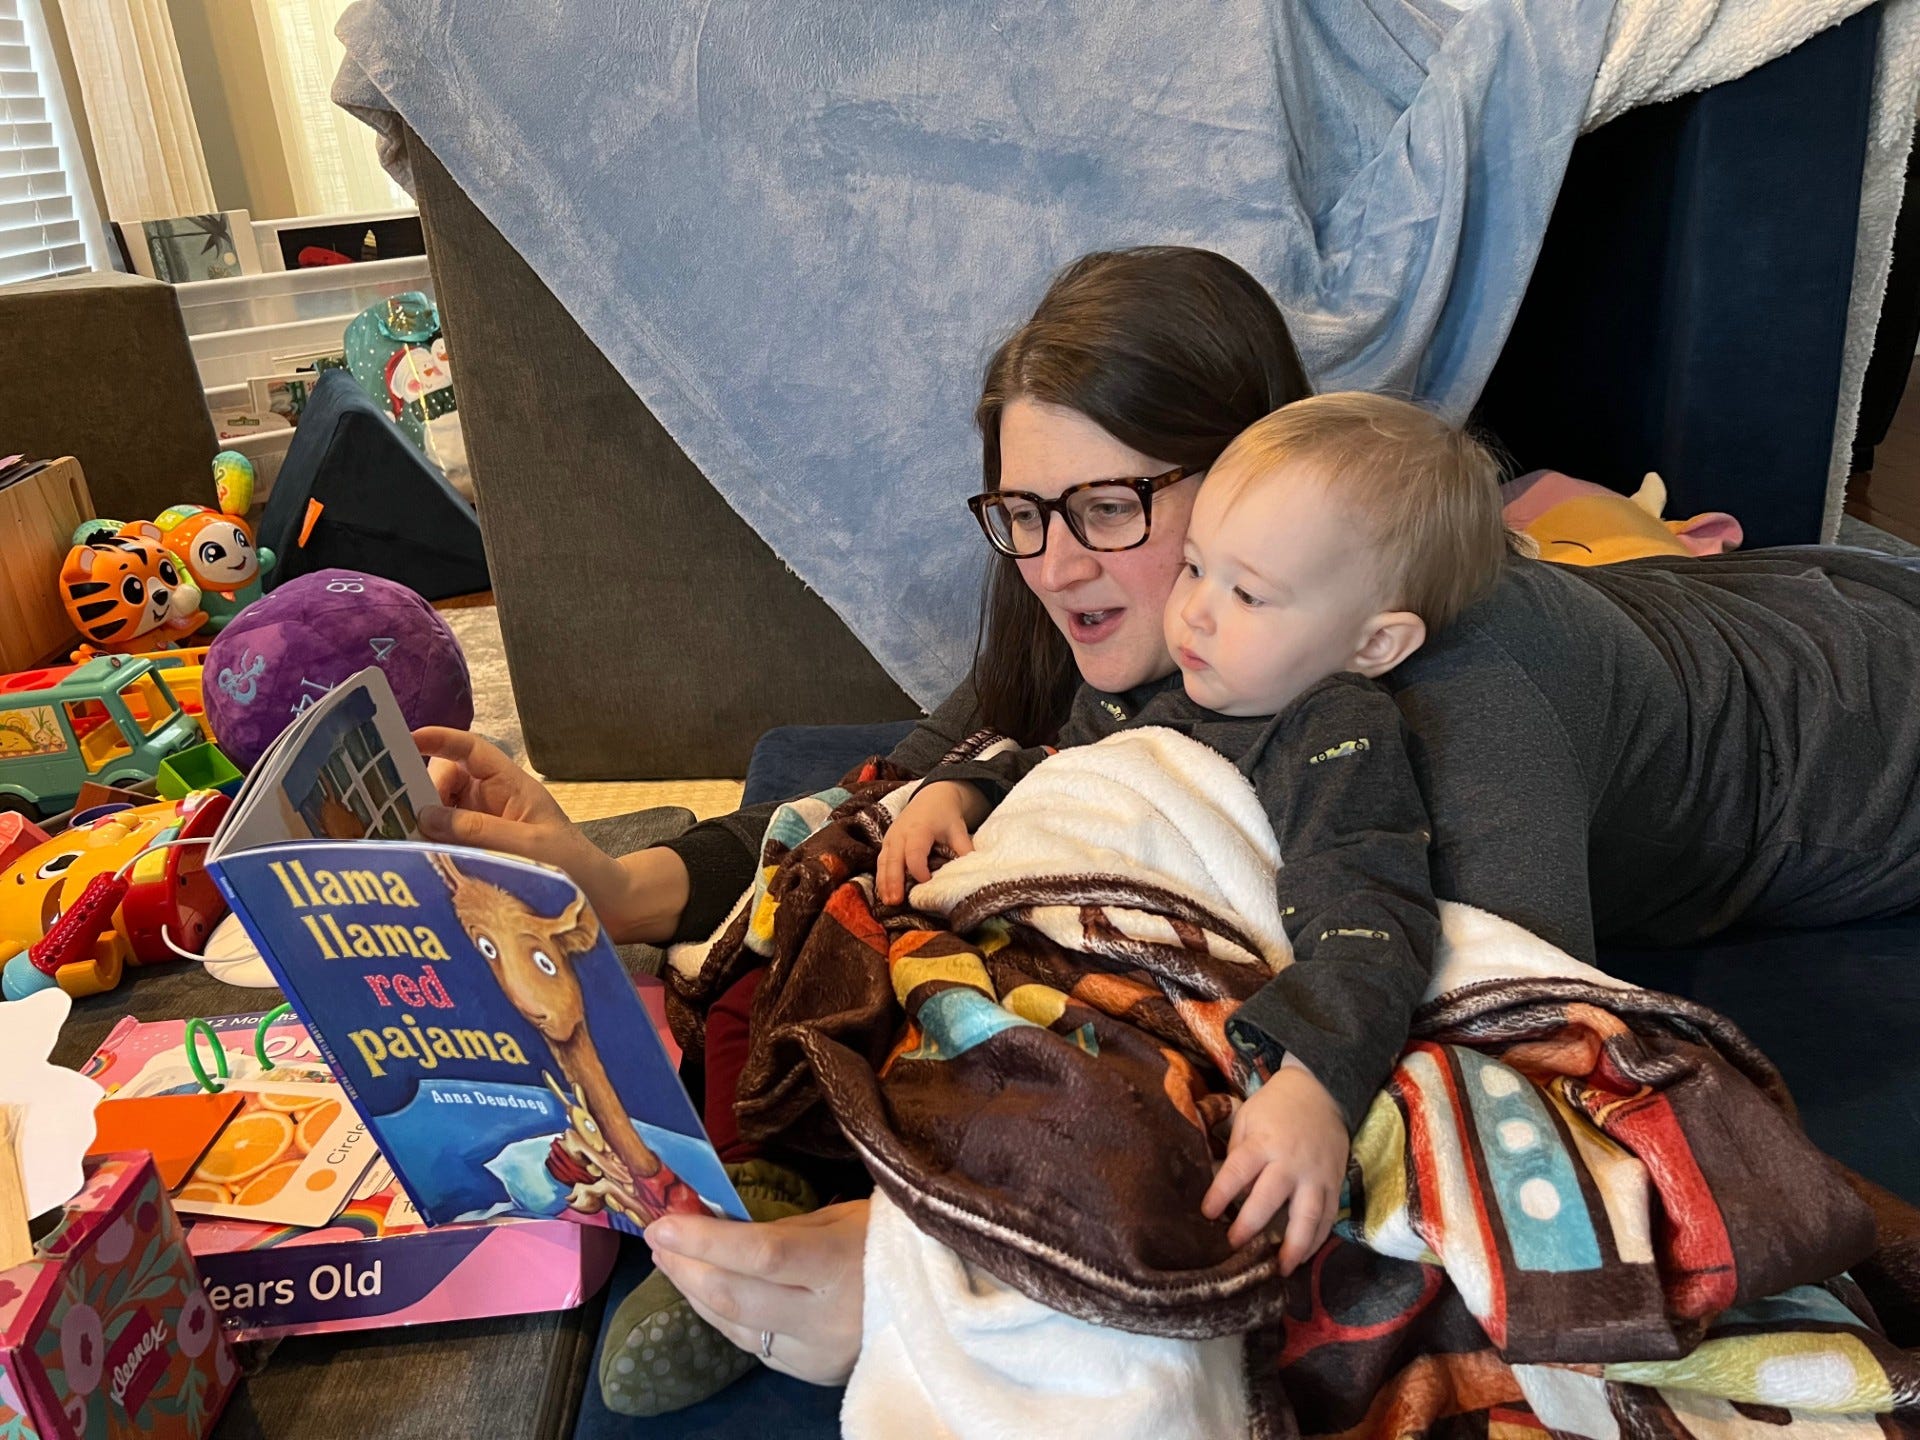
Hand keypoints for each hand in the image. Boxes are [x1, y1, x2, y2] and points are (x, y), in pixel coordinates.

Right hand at [411, 727, 685, 942]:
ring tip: (399, 839)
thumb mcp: (526, 847)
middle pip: (444, 780)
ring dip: (420, 822)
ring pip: (439, 811)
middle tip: (398, 815)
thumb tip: (423, 815)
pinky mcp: (477, 851)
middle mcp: (492, 800)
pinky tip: (413, 858)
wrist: (597, 900)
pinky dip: (428, 845)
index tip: (408, 738)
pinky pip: (445, 839)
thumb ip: (477, 831)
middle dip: (421, 792)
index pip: (472, 751)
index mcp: (511, 786)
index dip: (441, 739)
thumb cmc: (571, 865)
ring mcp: (483, 825)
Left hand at [644, 1200, 869, 1384]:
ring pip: (735, 1328)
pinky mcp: (810, 1374)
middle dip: (687, 1267)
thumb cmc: (891, 1242)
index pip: (761, 1254)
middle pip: (736, 1298)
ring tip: (672, 1260)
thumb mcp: (842, 1220)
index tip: (664, 1222)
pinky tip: (707, 1291)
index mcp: (840, 1267)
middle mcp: (825, 1319)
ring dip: (695, 1292)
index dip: (706, 1240)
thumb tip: (716, 1225)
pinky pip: (752, 1345)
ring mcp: (816, 1354)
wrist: (943, 1303)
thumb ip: (782, 1230)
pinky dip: (723, 1316)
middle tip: (660, 1238)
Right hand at [876, 781, 988, 905]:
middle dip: (894, 880)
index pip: (915, 851)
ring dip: (884, 883)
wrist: (932, 798)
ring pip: (884, 862)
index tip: (926, 881)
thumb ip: (965, 849)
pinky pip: (881, 862)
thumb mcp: (958, 829)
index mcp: (919, 828)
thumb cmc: (945, 816)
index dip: (918, 868)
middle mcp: (901, 833)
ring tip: (888, 902)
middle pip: (894, 859)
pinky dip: (881, 878)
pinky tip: (884, 894)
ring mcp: (891, 837)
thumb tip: (975, 871)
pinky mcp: (886, 843)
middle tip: (896, 901)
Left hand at [1201, 1056, 1347, 1267]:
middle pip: (1269, 1199)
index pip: (1238, 1171)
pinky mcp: (1334, 1183)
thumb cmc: (1275, 1107)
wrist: (1321, 1092)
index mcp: (1263, 1142)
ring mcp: (1316, 1175)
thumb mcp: (1247, 1117)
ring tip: (1280, 1269)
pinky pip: (1327, 1218)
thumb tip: (1227, 1189)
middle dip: (1250, 1225)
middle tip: (1234, 1246)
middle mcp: (1290, 1161)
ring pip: (1307, 1216)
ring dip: (1293, 1246)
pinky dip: (1317, 1240)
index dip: (1220, 1194)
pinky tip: (1303, 1256)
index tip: (1207, 1214)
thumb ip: (1237, 1152)